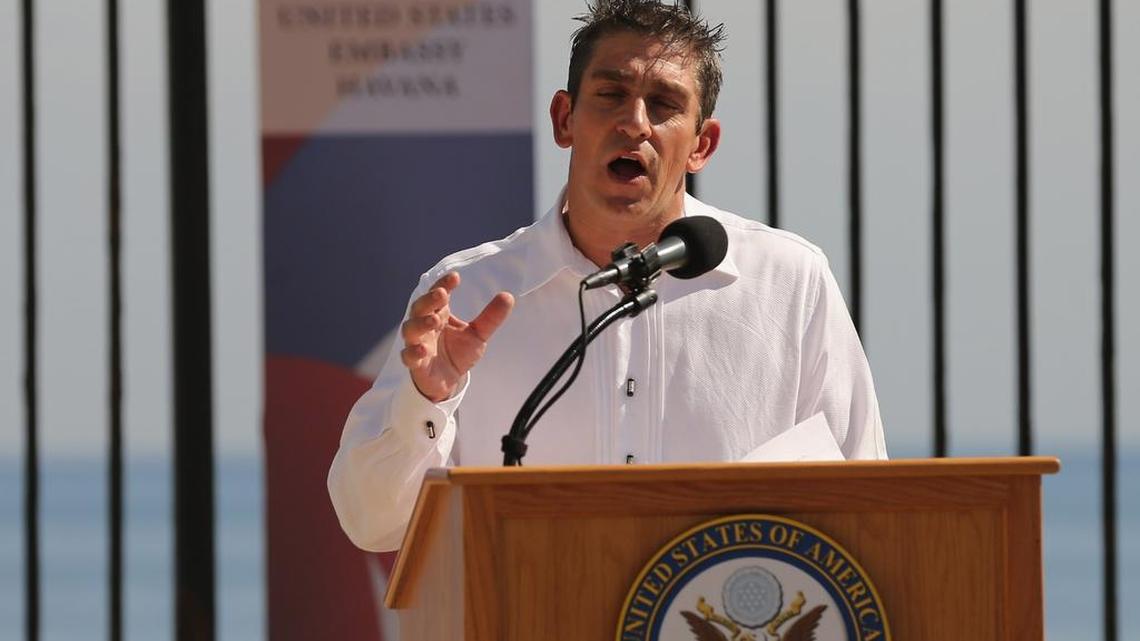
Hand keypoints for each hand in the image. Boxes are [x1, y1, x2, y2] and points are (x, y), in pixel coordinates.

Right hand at [400, 272, 514, 401]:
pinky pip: (408, 356)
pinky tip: (423, 350)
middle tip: (442, 294)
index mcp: (439, 314)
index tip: (455, 277)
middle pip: (420, 307)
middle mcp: (425, 325)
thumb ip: (491, 317)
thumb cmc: (458, 352)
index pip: (438, 293)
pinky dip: (413, 352)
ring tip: (434, 321)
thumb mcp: (478, 334)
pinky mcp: (415, 363)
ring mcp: (418, 343)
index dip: (443, 284)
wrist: (448, 381)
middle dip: (429, 300)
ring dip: (420, 323)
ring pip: (411, 329)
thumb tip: (508, 296)